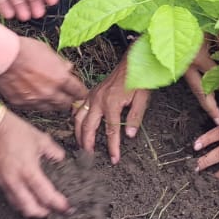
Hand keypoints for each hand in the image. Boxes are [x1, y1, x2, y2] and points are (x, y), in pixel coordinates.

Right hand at [0, 35, 86, 112]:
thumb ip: (61, 64)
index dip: (81, 92)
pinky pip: (34, 107)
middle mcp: (50, 93)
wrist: (3, 56)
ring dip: (53, 103)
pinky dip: (37, 103)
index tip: (81, 93)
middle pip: (66, 104)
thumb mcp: (49, 52)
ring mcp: (35, 100)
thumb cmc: (26, 50)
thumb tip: (68, 68)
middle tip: (67, 96)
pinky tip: (35, 96)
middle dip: (68, 100)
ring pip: (51, 109)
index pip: (78, 91)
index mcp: (61, 79)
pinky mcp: (22, 104)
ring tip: (51, 97)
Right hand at [0, 110, 70, 217]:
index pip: (46, 195)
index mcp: (29, 170)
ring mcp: (5, 182)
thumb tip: (60, 158)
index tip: (67, 208)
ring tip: (42, 207)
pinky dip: (21, 202)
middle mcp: (16, 180)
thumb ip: (53, 151)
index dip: (58, 205)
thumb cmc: (15, 131)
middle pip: (30, 208)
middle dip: (44, 213)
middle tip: (55, 211)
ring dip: (31, 210)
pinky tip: (28, 198)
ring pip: (18, 206)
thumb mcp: (40, 139)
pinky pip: (10, 198)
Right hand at [78, 43, 218, 162]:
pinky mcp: (91, 92)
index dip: (113, 147)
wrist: (134, 59)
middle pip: (88, 127)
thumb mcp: (143, 97)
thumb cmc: (140, 77)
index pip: (111, 131)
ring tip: (82, 146)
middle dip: (88, 144)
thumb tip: (128, 135)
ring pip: (78, 118)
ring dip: (78, 133)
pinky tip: (78, 127)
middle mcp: (98, 99)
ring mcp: (93, 95)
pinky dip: (76, 119)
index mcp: (112, 102)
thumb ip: (136, 117)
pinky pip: (78, 107)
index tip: (114, 160)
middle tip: (90, 158)